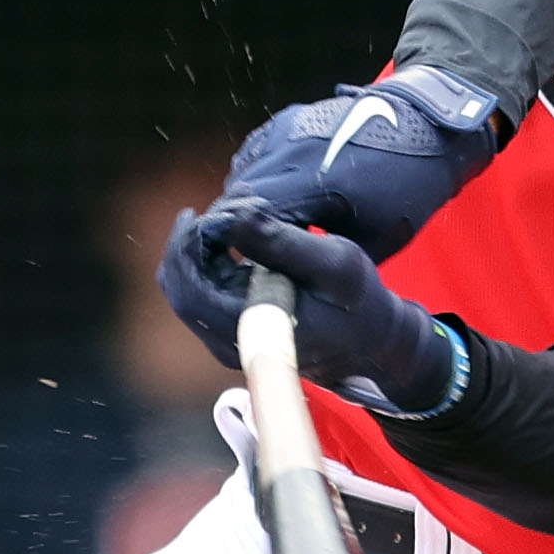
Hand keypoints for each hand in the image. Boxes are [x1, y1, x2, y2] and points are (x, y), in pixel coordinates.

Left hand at [156, 203, 463, 416]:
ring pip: (189, 289)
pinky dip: (211, 261)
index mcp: (251, 330)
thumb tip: (237, 215)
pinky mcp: (237, 329)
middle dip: (187, 245)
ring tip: (228, 221)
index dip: (183, 248)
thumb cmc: (359, 302)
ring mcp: (231, 338)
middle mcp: (232, 342)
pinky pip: (205, 292)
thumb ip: (283, 243)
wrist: (374, 341)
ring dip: (199, 251)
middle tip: (207, 212)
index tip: (198, 214)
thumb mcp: (333, 264)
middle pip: (179, 289)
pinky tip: (235, 239)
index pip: (189, 290)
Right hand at [222, 65, 498, 262]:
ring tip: (252, 234)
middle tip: (235, 258)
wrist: (426, 129)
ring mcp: (288, 128)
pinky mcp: (288, 119)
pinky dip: (254, 180)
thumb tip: (278, 275)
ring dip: (242, 203)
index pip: (249, 215)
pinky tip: (269, 202)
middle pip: (238, 193)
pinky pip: (255, 155)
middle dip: (233, 227)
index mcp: (316, 181)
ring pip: (243, 173)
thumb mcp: (370, 239)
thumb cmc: (406, 192)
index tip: (228, 269)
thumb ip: (321, 255)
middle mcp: (293, 148)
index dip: (234, 244)